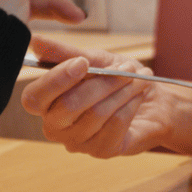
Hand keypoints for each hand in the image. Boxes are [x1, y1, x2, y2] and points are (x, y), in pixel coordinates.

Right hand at [21, 35, 174, 157]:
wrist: (156, 104)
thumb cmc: (120, 81)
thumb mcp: (96, 60)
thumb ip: (66, 53)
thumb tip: (36, 41)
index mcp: (46, 104)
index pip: (34, 98)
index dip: (56, 79)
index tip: (83, 62)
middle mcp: (56, 127)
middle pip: (68, 105)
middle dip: (101, 81)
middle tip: (126, 66)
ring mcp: (79, 142)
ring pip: (97, 113)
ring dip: (122, 90)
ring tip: (139, 77)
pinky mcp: (103, 150)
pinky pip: (116, 124)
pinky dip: (131, 104)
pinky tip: (140, 94)